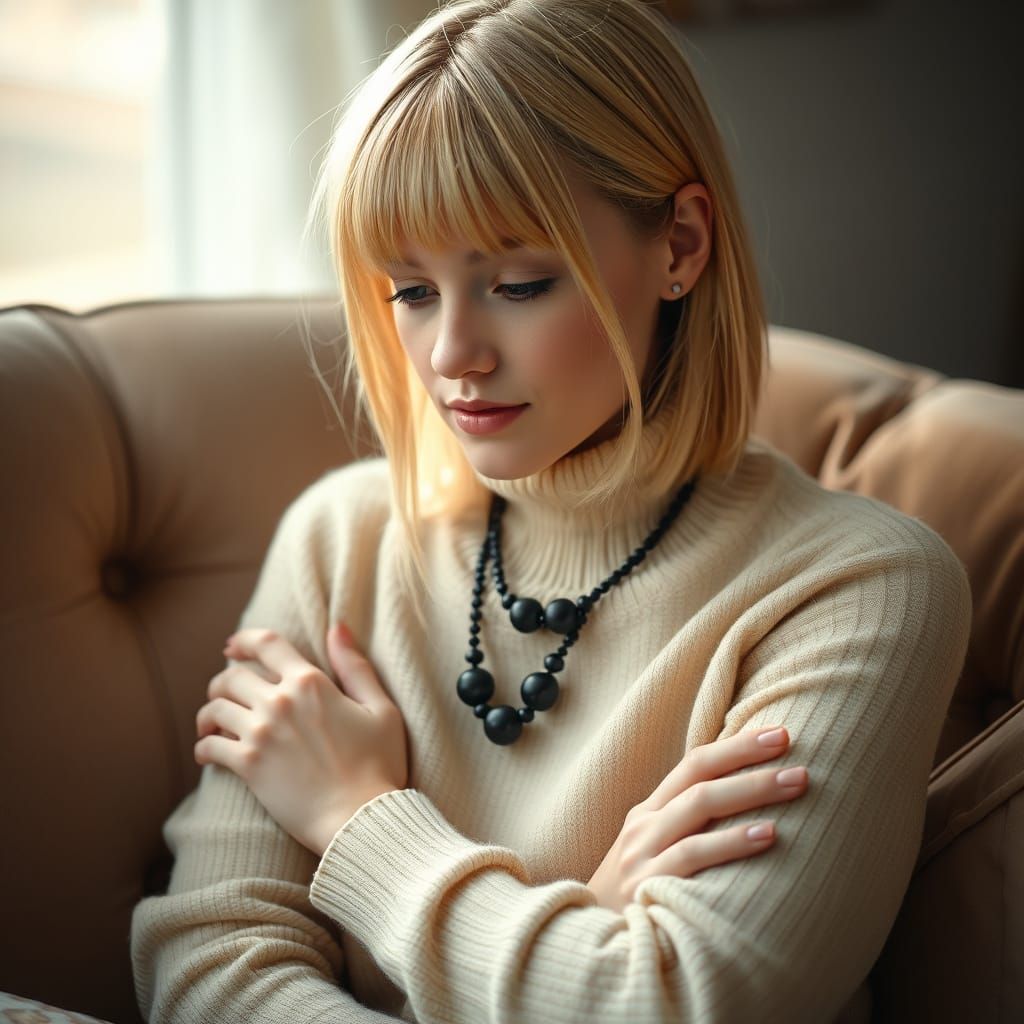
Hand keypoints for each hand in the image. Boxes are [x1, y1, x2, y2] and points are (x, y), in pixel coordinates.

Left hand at [194, 623, 409, 856]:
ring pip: (214, 709)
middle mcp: (280, 701)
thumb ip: (355, 666)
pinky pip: (209, 747)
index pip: (267, 644)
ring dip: (208, 715)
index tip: (232, 646)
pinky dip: (204, 747)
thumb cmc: (378, 765)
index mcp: (311, 682)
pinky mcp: (249, 766)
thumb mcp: (380, 708)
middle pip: (231, 676)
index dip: (244, 640)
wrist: (361, 817)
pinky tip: (209, 752)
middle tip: (223, 694)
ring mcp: (261, 733)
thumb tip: (336, 627)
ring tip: (212, 725)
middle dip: (222, 681)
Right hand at [586, 726, 808, 912]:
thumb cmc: (640, 901)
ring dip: (751, 789)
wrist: (591, 950)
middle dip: (747, 755)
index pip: (694, 763)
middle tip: (791, 744)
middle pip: (699, 775)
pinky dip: (732, 841)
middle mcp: (644, 824)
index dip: (735, 745)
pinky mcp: (647, 884)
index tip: (777, 732)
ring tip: (794, 781)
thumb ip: (689, 831)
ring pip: (699, 804)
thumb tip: (749, 808)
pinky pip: (694, 855)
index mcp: (648, 812)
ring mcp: (642, 852)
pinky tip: (768, 835)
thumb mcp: (655, 856)